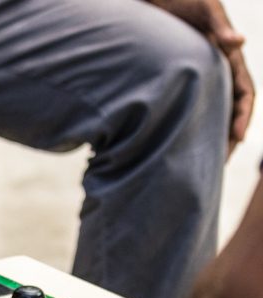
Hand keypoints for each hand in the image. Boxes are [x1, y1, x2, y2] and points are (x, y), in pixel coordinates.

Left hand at [150, 0, 253, 155]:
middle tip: (220, 162)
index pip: (244, 91)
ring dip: (208, 135)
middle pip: (228, 108)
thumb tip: (239, 43)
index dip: (243, 115)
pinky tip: (174, 144)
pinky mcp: (175, 79)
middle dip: (227, 135)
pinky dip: (185, 125)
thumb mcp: (203, 9)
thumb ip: (219, 27)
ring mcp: (195, 75)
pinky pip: (184, 106)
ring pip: (207, 110)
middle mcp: (214, 69)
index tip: (238, 137)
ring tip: (201, 162)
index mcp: (228, 56)